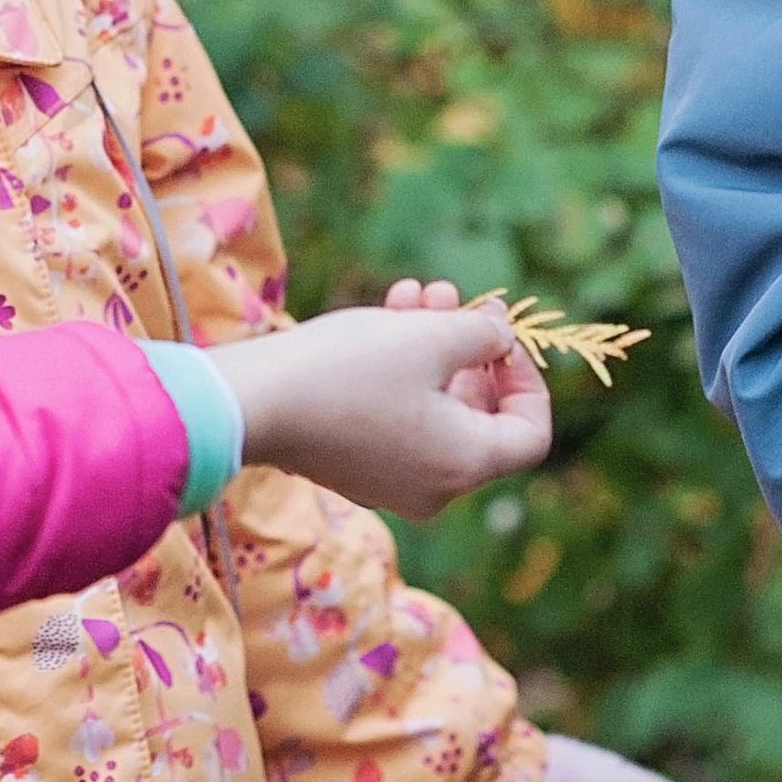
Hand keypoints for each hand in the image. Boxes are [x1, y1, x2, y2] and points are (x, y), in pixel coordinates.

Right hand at [216, 297, 549, 519]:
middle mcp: (434, 488)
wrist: (251, 402)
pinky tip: (385, 317)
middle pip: (480, 418)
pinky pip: (397, 420)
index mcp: (465, 466)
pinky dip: (401, 372)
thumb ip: (484, 333)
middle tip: (457, 300)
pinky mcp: (352, 467)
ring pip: (435, 410)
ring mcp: (390, 483)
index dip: (529, 378)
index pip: (530, 433)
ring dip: (433, 348)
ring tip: (417, 293)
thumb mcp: (431, 336)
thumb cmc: (349, 369)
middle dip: (471, 350)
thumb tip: (501, 335)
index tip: (503, 335)